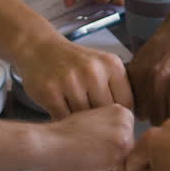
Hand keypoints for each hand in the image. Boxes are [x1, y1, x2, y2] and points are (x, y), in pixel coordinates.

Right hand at [18, 38, 132, 118]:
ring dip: (80, 122)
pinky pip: (64, 119)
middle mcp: (93, 71)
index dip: (117, 115)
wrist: (39, 47)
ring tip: (75, 115)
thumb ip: (118, 88)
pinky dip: (63, 121)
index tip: (108, 117)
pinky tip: (62, 112)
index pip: (126, 104)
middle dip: (98, 121)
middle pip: (105, 113)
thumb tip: (130, 123)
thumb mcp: (102, 66)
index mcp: (112, 65)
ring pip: (84, 118)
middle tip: (90, 119)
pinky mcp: (50, 91)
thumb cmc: (75, 62)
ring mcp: (70, 81)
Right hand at [28, 104, 135, 170]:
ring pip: (128, 169)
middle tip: (87, 156)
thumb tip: (125, 157)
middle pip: (131, 157)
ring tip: (88, 162)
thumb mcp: (93, 127)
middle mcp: (127, 121)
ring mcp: (125, 137)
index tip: (89, 147)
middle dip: (110, 165)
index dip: (108, 153)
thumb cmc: (60, 138)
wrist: (43, 143)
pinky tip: (88, 168)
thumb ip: (111, 136)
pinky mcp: (119, 154)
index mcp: (121, 112)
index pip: (128, 143)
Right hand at [127, 9, 169, 123]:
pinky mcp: (134, 73)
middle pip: (156, 119)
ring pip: (141, 111)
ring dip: (148, 109)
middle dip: (161, 117)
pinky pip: (131, 97)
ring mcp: (145, 80)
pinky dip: (138, 98)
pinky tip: (147, 93)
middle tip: (166, 109)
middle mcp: (161, 87)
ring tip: (156, 101)